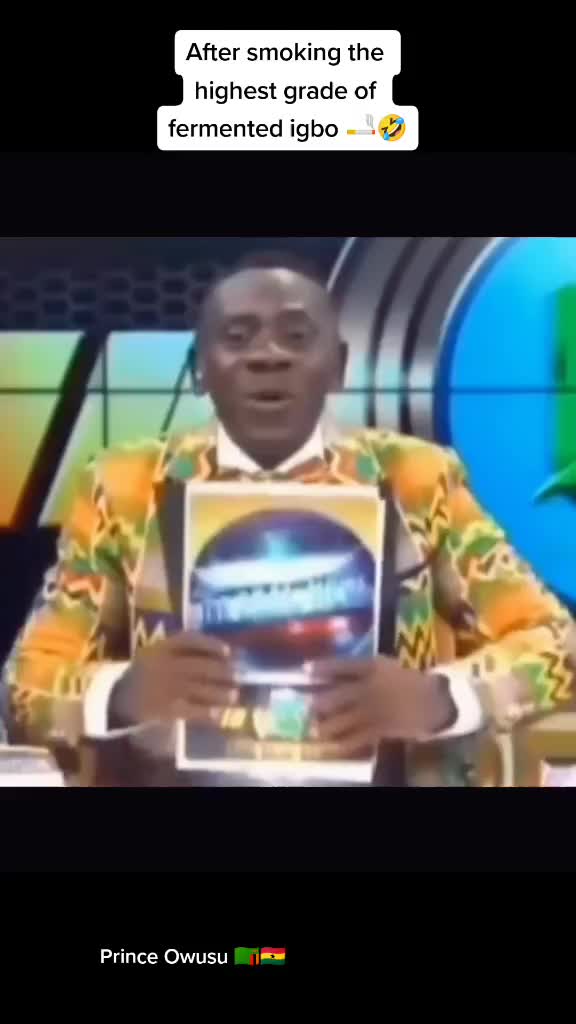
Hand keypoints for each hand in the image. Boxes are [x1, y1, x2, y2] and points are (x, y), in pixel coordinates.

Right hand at [111, 631, 238, 728]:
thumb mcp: (155, 653)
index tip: (228, 650)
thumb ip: (180, 651)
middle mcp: (164, 665)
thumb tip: (220, 652)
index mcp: (161, 648)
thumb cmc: (142, 673)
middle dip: (222, 672)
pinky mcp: (165, 708)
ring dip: (219, 693)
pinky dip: (206, 713)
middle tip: (238, 676)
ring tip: (234, 696)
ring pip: (198, 688)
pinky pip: (190, 710)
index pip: (189, 640)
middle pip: (199, 666)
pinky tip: (217, 715)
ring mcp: (165, 687)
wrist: (116, 697)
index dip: (210, 644)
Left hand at [305, 656, 455, 757]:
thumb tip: (333, 675)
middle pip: (337, 696)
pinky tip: (334, 744)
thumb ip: (362, 669)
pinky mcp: (381, 728)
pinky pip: (357, 737)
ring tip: (316, 730)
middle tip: (309, 708)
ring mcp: (375, 709)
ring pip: (344, 720)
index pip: (342, 665)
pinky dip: (344, 742)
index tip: (306, 669)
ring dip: (327, 726)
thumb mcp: (386, 666)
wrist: (433, 700)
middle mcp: (371, 687)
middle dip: (320, 704)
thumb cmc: (407, 680)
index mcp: (373, 667)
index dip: (323, 667)